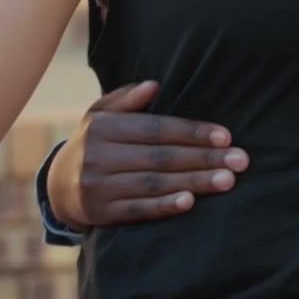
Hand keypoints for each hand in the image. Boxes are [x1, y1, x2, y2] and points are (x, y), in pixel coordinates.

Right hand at [46, 81, 247, 227]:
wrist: (57, 188)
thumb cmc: (94, 143)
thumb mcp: (100, 115)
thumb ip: (126, 99)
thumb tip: (155, 85)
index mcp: (105, 128)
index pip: (157, 128)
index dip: (192, 132)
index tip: (226, 136)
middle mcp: (100, 156)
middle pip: (161, 156)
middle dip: (204, 158)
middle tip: (241, 161)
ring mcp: (99, 186)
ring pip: (154, 183)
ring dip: (194, 182)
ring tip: (227, 181)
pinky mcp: (101, 213)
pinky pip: (138, 209)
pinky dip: (164, 206)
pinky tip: (190, 202)